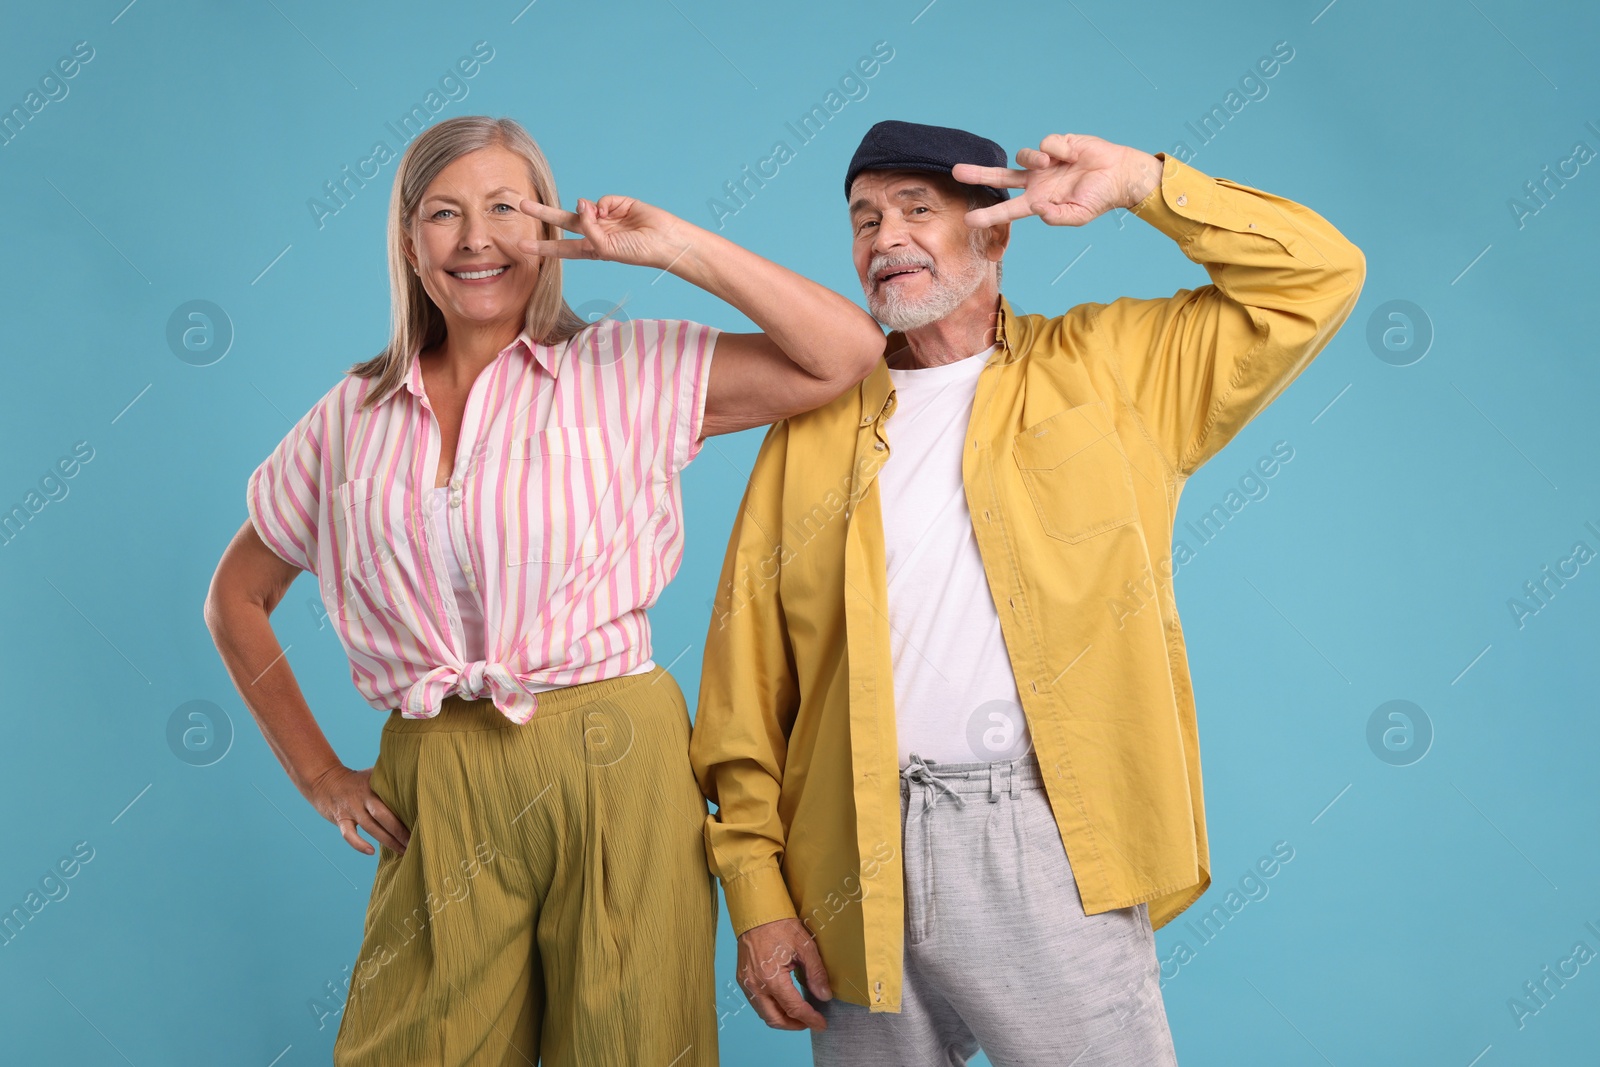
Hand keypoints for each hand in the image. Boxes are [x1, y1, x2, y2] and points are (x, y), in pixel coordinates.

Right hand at [306, 764, 409, 855]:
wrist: (324, 780)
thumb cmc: (356, 780)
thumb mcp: (373, 774)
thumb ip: (391, 778)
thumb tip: (416, 780)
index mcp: (375, 785)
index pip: (394, 799)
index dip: (408, 812)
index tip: (423, 823)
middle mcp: (364, 797)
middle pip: (384, 815)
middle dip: (401, 831)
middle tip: (415, 843)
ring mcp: (351, 809)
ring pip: (371, 828)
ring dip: (388, 841)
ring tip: (403, 851)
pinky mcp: (340, 818)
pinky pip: (349, 834)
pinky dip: (359, 844)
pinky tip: (371, 852)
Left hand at [517, 195, 693, 271]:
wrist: (663, 240)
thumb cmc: (637, 252)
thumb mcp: (606, 248)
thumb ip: (589, 229)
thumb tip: (581, 203)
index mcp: (591, 249)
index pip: (562, 248)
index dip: (542, 246)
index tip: (521, 245)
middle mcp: (595, 232)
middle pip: (562, 221)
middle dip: (542, 213)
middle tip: (520, 204)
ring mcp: (604, 216)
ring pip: (581, 207)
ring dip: (583, 210)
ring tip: (597, 215)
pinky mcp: (616, 203)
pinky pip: (601, 201)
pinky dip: (606, 206)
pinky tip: (616, 213)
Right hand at [736, 917, 832, 1030]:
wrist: (756, 912)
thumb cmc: (780, 925)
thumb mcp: (805, 946)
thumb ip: (816, 974)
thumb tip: (825, 996)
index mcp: (771, 978)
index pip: (793, 1008)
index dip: (810, 1019)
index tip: (822, 1024)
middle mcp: (755, 985)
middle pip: (775, 1019)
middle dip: (794, 1025)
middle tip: (810, 1022)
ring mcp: (746, 983)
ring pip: (764, 1013)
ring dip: (782, 1018)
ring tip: (799, 1014)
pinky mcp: (743, 979)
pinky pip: (756, 1002)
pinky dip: (771, 1008)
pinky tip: (783, 1001)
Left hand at [954, 134, 1161, 228]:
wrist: (1120, 174)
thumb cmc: (1099, 198)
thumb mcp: (1078, 215)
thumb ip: (1056, 216)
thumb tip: (1038, 208)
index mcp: (1038, 201)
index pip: (1008, 209)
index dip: (989, 215)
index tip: (968, 220)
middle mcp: (1036, 182)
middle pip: (1000, 178)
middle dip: (978, 174)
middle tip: (955, 172)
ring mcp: (1044, 163)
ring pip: (1022, 157)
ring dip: (1036, 159)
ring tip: (1055, 163)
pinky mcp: (1055, 144)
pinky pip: (1046, 143)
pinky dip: (1059, 149)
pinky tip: (1074, 155)